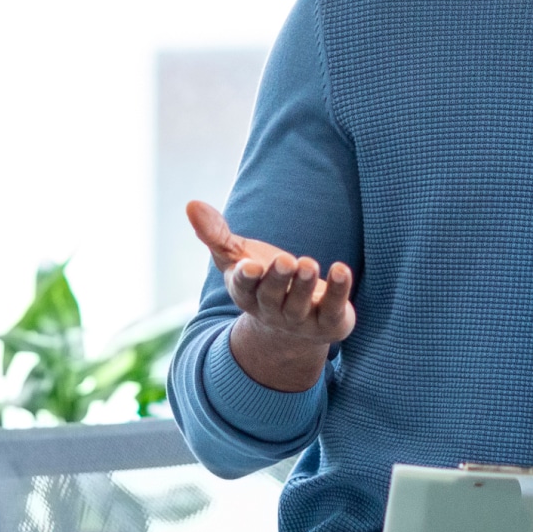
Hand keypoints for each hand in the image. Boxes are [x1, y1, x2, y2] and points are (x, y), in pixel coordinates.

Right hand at [186, 200, 355, 392]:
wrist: (294, 327)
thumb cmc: (262, 282)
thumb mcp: (237, 257)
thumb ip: (215, 234)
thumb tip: (191, 204)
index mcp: (246, 295)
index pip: (243, 289)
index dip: (247, 279)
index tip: (250, 266)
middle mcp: (272, 310)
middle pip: (273, 296)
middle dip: (279, 279)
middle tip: (286, 260)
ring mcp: (300, 319)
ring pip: (300, 304)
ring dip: (304, 284)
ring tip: (308, 263)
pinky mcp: (329, 321)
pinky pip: (334, 308)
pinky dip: (339, 290)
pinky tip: (341, 269)